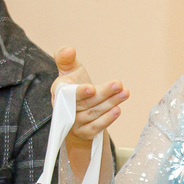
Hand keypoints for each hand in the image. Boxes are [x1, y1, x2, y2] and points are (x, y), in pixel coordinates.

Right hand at [52, 47, 126, 171]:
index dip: (79, 92)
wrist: (77, 112)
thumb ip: (66, 59)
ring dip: (110, 103)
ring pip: (93, 113)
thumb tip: (68, 50)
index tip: (91, 88)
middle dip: (103, 93)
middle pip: (85, 102)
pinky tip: (118, 110)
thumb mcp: (70, 70)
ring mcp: (74, 123)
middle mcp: (64, 109)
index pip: (66, 94)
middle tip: (118, 84)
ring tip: (124, 93)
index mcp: (59, 92)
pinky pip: (96, 127)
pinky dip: (107, 119)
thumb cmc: (74, 86)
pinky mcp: (84, 133)